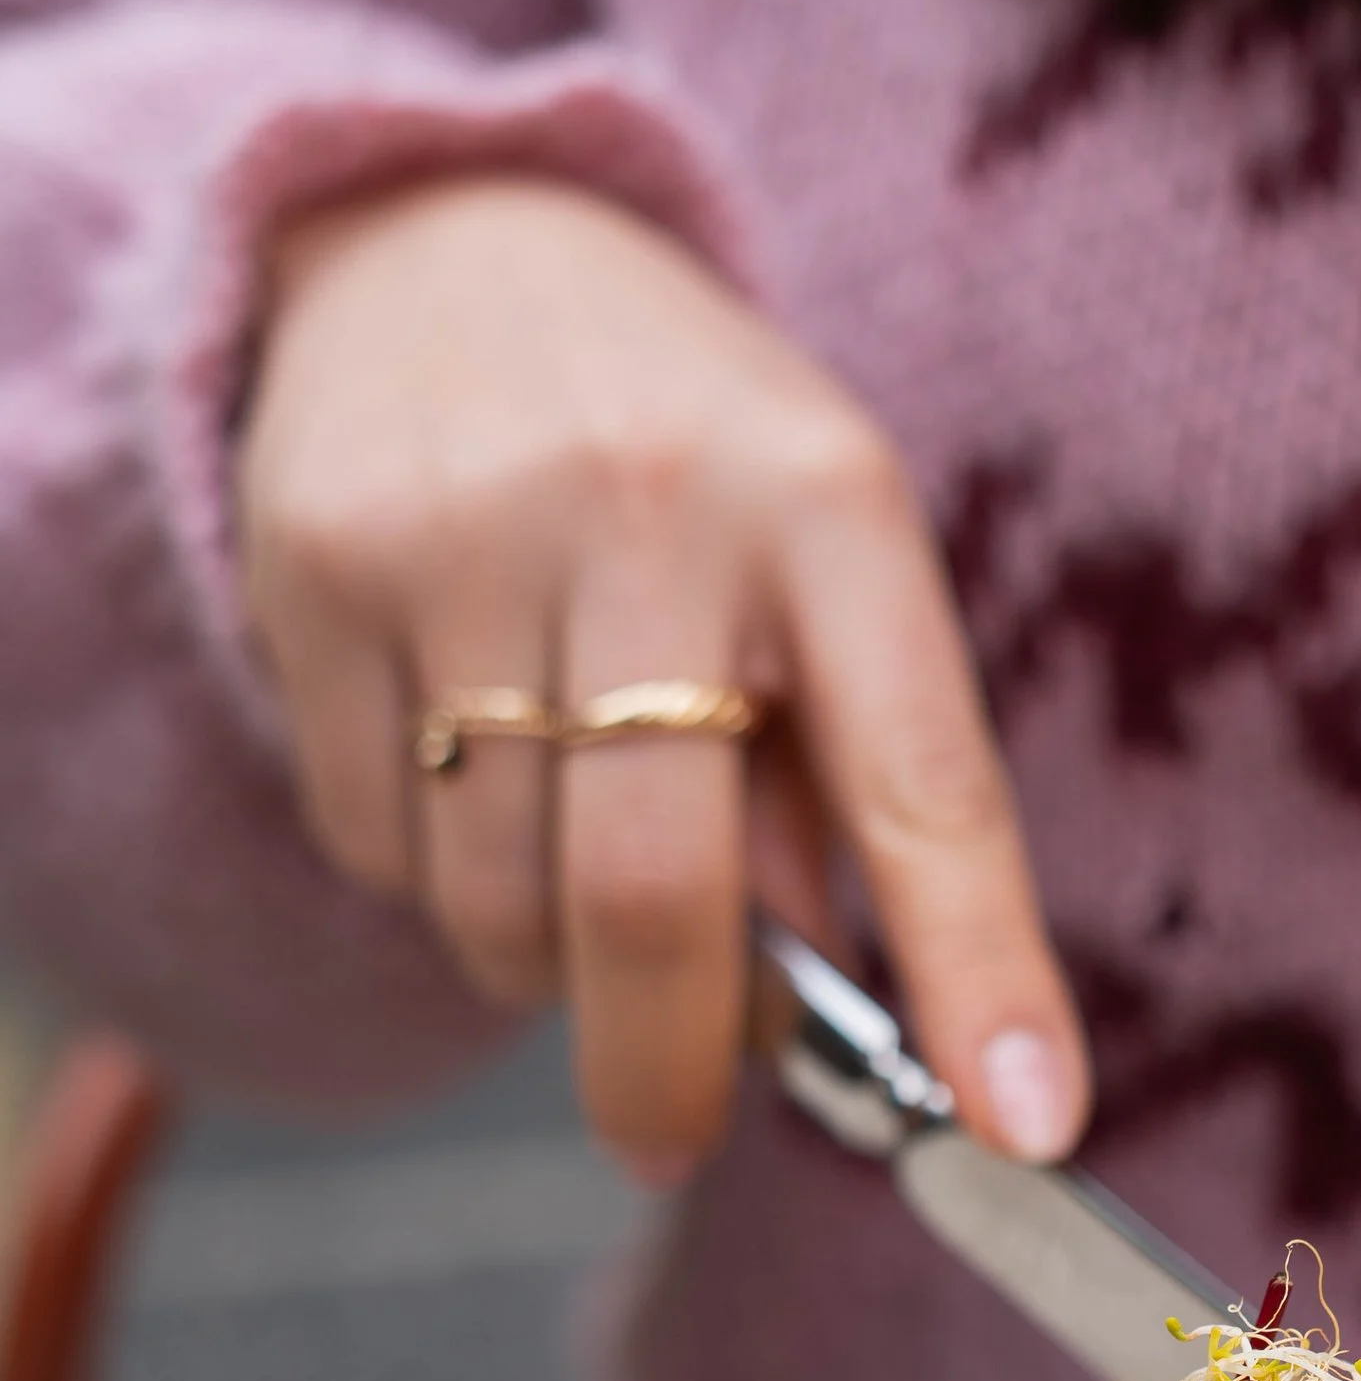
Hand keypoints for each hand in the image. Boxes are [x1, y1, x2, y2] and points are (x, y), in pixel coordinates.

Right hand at [236, 174, 1088, 1180]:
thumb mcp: (818, 569)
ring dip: (544, 966)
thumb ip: (839, 791)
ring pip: (498, 899)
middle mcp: (650, 503)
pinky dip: (433, 878)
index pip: (924, 784)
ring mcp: (462, 529)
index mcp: (829, 509)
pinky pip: (376, 844)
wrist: (441, 242)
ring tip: (571, 871)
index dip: (981, 972)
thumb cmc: (689, 472)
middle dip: (667, 1064)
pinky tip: (464, 772)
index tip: (1025, 1131)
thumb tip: (804, 1026)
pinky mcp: (314, 565)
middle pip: (653, 891)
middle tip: (669, 1137)